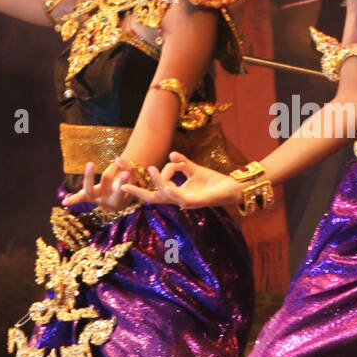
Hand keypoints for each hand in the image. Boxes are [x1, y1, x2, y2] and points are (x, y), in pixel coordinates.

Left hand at [64, 157, 134, 209]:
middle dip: (109, 173)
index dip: (123, 181)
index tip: (126, 173)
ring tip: (91, 163)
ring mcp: (95, 199)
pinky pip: (80, 198)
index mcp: (118, 199)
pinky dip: (73, 200)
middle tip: (115, 164)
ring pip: (89, 189)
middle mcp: (106, 201)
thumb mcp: (132, 180)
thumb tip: (117, 158)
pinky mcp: (87, 197)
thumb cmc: (126, 186)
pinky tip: (65, 203)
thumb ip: (129, 168)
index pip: (120, 188)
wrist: (118, 202)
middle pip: (107, 183)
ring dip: (89, 176)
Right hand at [124, 151, 243, 209]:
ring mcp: (187, 201)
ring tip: (151, 168)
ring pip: (166, 194)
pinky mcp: (197, 202)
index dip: (145, 181)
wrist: (233, 189)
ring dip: (158, 181)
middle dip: (138, 193)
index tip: (144, 169)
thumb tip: (171, 154)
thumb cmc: (214, 183)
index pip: (155, 190)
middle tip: (123, 186)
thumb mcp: (195, 170)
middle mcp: (179, 199)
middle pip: (154, 198)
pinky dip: (173, 191)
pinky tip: (167, 186)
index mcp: (177, 193)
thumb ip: (183, 163)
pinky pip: (182, 197)